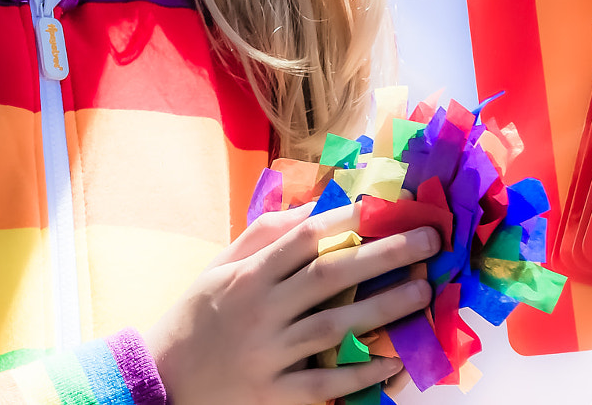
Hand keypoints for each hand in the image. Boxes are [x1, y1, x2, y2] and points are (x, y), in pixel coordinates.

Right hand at [145, 204, 440, 404]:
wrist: (163, 375)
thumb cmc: (198, 313)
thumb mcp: (221, 266)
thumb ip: (265, 236)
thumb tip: (314, 206)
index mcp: (248, 275)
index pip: (304, 238)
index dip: (349, 219)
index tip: (387, 204)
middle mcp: (261, 311)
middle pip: (331, 276)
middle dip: (385, 254)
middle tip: (429, 240)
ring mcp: (269, 354)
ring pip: (335, 327)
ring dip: (384, 308)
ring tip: (424, 292)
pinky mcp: (273, 392)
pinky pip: (325, 385)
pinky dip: (360, 373)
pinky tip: (394, 362)